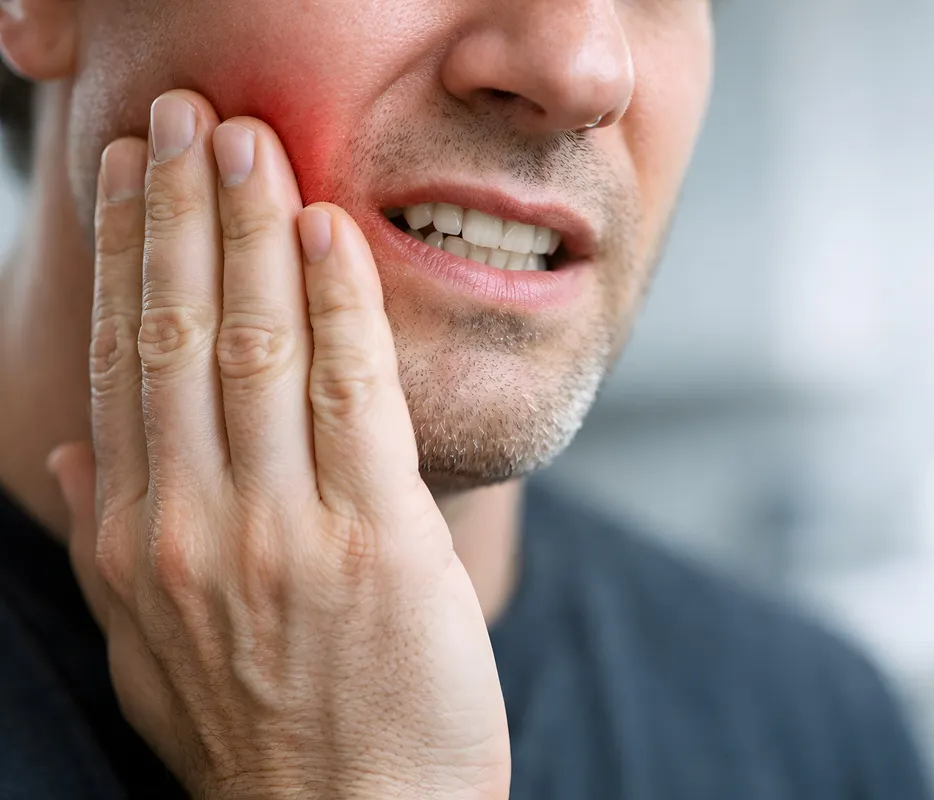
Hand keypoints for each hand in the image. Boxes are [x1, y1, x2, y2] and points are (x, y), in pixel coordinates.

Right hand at [49, 90, 509, 799]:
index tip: (133, 177)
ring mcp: (284, 531)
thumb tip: (74, 439)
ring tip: (246, 140)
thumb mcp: (155, 650)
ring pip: (257, 346)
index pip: (126, 364)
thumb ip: (116, 537)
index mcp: (139, 540)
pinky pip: (352, 395)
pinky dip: (339, 303)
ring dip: (251, 229)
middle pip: (181, 333)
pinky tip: (329, 231)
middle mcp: (196, 523)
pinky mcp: (378, 542)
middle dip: (182, 212)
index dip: (129, 257)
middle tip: (185, 116)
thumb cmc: (263, 737)